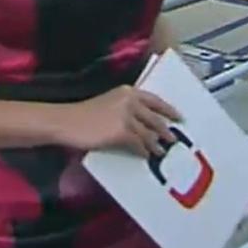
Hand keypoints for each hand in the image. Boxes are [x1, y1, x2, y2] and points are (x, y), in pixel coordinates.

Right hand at [62, 85, 180, 156]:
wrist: (68, 121)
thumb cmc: (85, 114)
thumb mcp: (109, 103)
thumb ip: (127, 108)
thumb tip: (144, 123)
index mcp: (128, 91)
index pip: (154, 100)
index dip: (169, 109)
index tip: (179, 117)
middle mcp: (130, 101)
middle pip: (155, 118)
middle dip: (165, 130)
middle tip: (173, 139)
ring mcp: (127, 116)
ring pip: (149, 133)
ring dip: (156, 144)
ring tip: (161, 152)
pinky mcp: (122, 132)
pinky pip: (139, 144)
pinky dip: (144, 151)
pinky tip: (145, 156)